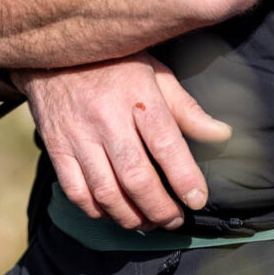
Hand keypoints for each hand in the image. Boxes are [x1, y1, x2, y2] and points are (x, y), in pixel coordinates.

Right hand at [18, 54, 231, 230]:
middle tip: (174, 220)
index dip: (184, 178)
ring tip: (148, 223)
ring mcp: (78, 136)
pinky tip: (113, 213)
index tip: (197, 200)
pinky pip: (76, 192)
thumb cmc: (113, 62)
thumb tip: (222, 134)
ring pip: (106, 191)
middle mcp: (106, 119)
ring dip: (130, 217)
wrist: (52, 51)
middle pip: (136, 177)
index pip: (166, 145)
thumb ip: (186, 108)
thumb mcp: (155, 73)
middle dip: (159, 208)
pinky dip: (96, 211)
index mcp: (138, 96)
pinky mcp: (56, 148)